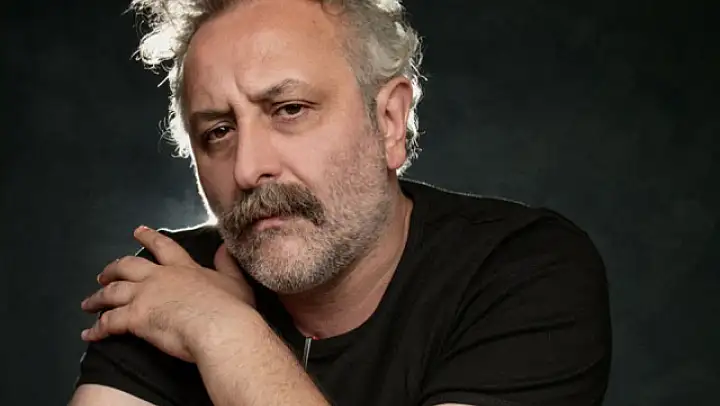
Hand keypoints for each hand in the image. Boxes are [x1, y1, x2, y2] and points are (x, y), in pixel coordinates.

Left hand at [80, 225, 254, 362]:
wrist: (220, 327)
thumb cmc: (231, 309)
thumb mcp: (235, 281)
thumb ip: (227, 263)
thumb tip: (224, 247)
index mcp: (183, 268)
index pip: (163, 247)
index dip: (149, 237)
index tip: (137, 230)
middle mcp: (159, 277)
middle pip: (128, 267)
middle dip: (113, 268)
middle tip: (103, 273)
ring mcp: (145, 296)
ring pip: (112, 292)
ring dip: (97, 298)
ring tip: (88, 303)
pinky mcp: (135, 317)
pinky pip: (109, 322)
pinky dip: (97, 328)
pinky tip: (89, 334)